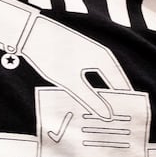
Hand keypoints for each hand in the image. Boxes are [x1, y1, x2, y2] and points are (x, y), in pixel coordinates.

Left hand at [0, 0, 134, 119]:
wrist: (30, 32)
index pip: (121, 86)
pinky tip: (82, 100)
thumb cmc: (52, 56)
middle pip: (112, 83)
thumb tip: (109, 116)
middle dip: (112, 103)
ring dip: (99, 97)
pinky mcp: (77, 55)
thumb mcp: (71, 82)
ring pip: (100, 80)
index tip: (125, 123)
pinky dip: (90, 89)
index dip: (125, 104)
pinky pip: (89, 75)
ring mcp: (89, 54)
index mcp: (104, 60)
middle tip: (111, 124)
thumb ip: (91, 99)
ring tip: (97, 116)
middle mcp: (100, 55)